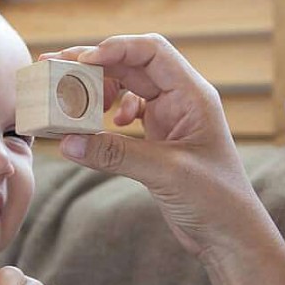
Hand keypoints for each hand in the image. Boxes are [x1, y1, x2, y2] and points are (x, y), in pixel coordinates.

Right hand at [41, 35, 253, 264]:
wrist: (231, 236)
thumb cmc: (216, 201)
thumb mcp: (166, 173)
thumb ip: (116, 154)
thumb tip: (67, 142)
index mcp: (193, 95)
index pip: (152, 52)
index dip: (116, 48)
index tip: (82, 60)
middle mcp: (181, 99)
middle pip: (131, 65)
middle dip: (93, 64)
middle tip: (53, 66)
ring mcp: (168, 118)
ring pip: (125, 87)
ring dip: (96, 89)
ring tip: (70, 99)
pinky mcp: (157, 139)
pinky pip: (124, 114)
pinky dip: (104, 115)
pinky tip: (98, 127)